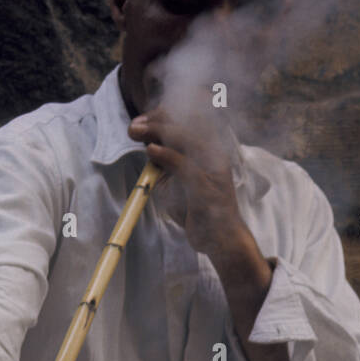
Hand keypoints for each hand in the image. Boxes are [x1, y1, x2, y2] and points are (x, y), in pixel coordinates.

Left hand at [128, 97, 286, 360]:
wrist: (226, 244)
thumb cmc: (204, 219)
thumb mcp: (184, 190)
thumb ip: (171, 171)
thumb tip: (151, 154)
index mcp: (211, 153)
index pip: (190, 121)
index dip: (165, 116)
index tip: (142, 122)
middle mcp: (215, 156)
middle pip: (186, 122)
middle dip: (157, 118)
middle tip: (134, 126)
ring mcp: (213, 169)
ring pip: (184, 138)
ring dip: (158, 131)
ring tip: (136, 132)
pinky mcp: (208, 186)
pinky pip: (184, 165)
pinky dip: (166, 156)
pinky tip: (151, 152)